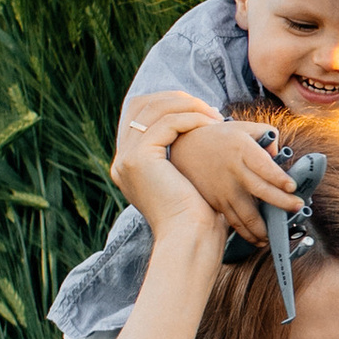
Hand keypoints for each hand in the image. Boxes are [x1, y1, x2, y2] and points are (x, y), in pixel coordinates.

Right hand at [109, 91, 243, 248]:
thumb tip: (198, 134)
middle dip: (178, 100)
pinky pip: (167, 122)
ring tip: (216, 116)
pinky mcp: (139, 159)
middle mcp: (121, 160)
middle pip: (142, 105)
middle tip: (209, 108)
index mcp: (128, 165)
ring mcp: (126, 158)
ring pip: (155, 110)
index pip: (139, 114)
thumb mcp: (184, 180)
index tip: (201, 110)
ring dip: (189, 107)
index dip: (169, 104)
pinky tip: (213, 125)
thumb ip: (181, 157)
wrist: (190, 239)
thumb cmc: (197, 217)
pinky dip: (192, 119)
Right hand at [169, 114, 306, 243]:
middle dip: (282, 202)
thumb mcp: (243, 127)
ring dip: (264, 227)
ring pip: (247, 213)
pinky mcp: (217, 202)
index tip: (292, 187)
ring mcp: (224, 189)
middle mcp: (234, 171)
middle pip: (261, 190)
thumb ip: (267, 136)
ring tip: (278, 233)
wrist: (182, 147)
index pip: (264, 166)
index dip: (279, 179)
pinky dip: (248, 233)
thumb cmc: (218, 136)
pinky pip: (235, 221)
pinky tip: (259, 239)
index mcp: (243, 150)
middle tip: (297, 208)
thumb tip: (278, 156)